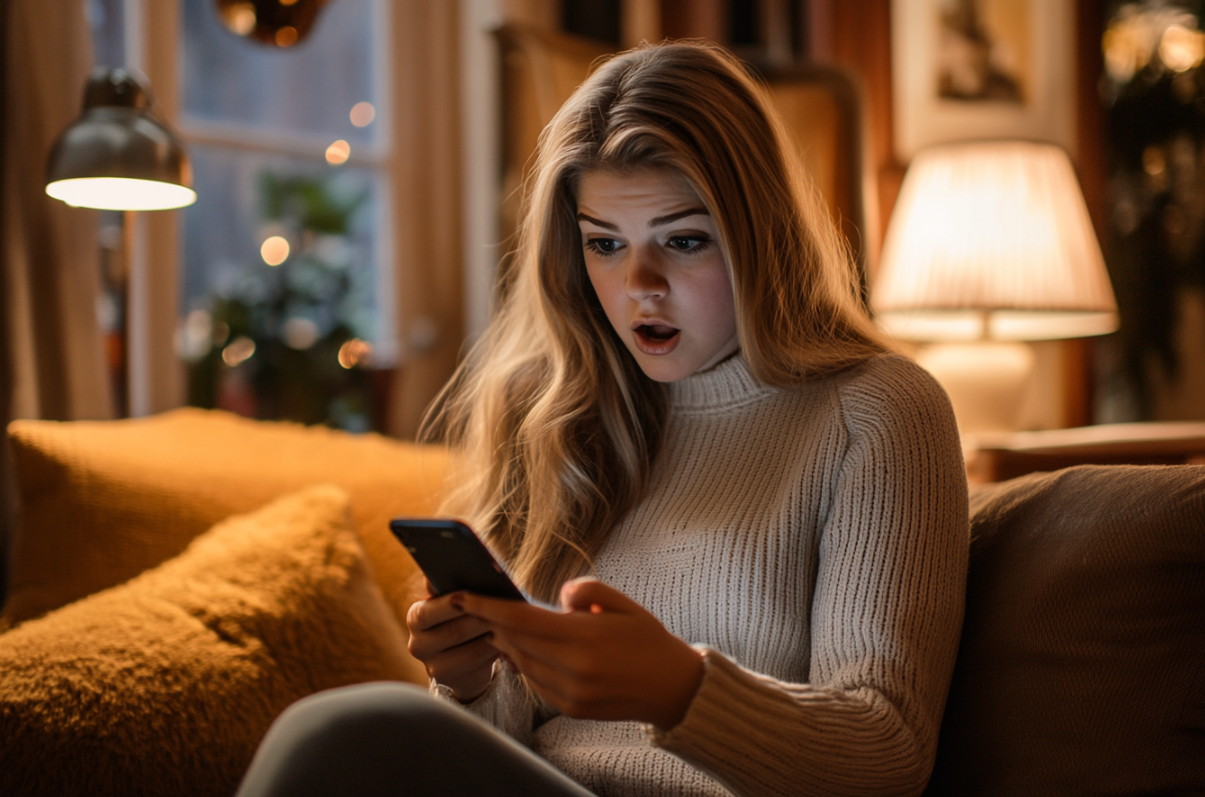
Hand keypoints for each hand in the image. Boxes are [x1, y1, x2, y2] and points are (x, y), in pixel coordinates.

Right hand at [406, 583, 499, 702]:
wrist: (464, 657)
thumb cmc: (463, 616)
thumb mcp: (457, 601)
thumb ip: (455, 586)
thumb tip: (460, 572)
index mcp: (416, 617)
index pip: (428, 612)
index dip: (450, 604)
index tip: (469, 593)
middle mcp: (417, 644)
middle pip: (453, 632)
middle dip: (480, 619)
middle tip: (502, 609)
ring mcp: (433, 667)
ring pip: (470, 651)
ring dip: (492, 636)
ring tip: (509, 624)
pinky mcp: (452, 682)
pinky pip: (479, 666)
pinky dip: (495, 652)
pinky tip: (507, 641)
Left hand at [460, 578, 704, 730]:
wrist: (674, 688)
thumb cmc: (648, 640)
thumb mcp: (624, 603)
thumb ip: (587, 591)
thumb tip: (556, 598)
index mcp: (586, 638)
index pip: (521, 619)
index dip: (487, 606)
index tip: (463, 594)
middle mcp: (574, 669)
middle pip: (515, 641)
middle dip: (492, 621)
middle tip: (474, 602)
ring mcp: (570, 693)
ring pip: (521, 663)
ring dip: (507, 642)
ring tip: (497, 623)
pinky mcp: (571, 709)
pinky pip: (535, 682)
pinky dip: (525, 663)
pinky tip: (523, 648)